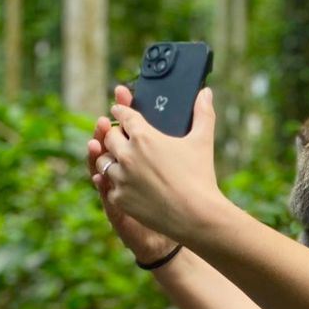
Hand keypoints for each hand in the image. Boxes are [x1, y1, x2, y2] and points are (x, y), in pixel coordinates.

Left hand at [89, 85, 223, 241]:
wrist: (195, 215)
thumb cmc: (200, 176)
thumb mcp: (202, 140)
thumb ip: (203, 113)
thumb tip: (206, 92)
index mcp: (143, 136)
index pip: (123, 115)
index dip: (120, 110)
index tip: (117, 108)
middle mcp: (126, 155)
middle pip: (109, 137)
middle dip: (113, 134)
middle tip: (118, 134)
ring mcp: (120, 178)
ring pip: (103, 161)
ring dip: (109, 158)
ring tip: (117, 159)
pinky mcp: (119, 199)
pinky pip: (109, 186)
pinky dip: (115, 184)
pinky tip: (123, 183)